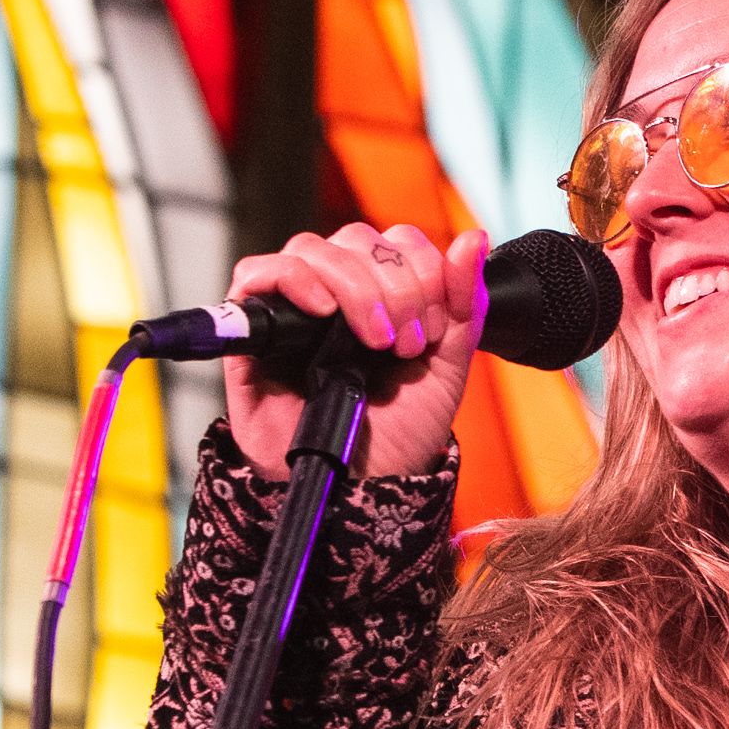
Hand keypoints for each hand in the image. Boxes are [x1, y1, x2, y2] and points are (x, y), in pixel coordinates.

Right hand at [221, 222, 488, 479]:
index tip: (431, 331)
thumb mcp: (445, 369)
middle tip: (401, 344)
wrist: (359, 490)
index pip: (397, 241)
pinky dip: (293, 279)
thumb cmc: (397, 437)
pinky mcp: (254, 330)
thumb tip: (474, 238)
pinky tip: (322, 312)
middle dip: (393, 287)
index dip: (421, 272)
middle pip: (356, 239)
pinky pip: (257, 273)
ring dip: (352, 286)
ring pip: (312, 249)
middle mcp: (336, 292)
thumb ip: (465, 305)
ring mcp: (293, 307)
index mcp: (382, 294)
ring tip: (370, 342)